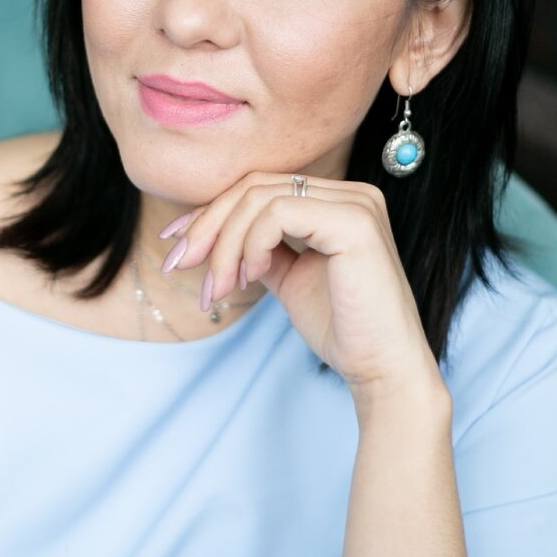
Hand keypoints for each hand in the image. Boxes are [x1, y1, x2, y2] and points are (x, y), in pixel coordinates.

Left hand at [159, 170, 441, 408]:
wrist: (381, 369)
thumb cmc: (341, 329)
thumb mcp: (288, 278)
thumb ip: (259, 249)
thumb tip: (208, 234)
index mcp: (338, 201)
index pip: (260, 188)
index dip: (211, 212)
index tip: (175, 244)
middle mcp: (352, 193)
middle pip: (255, 186)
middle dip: (207, 226)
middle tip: (179, 266)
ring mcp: (356, 203)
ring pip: (259, 198)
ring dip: (224, 244)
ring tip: (216, 288)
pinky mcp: (354, 221)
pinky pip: (278, 213)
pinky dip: (250, 244)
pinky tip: (249, 278)